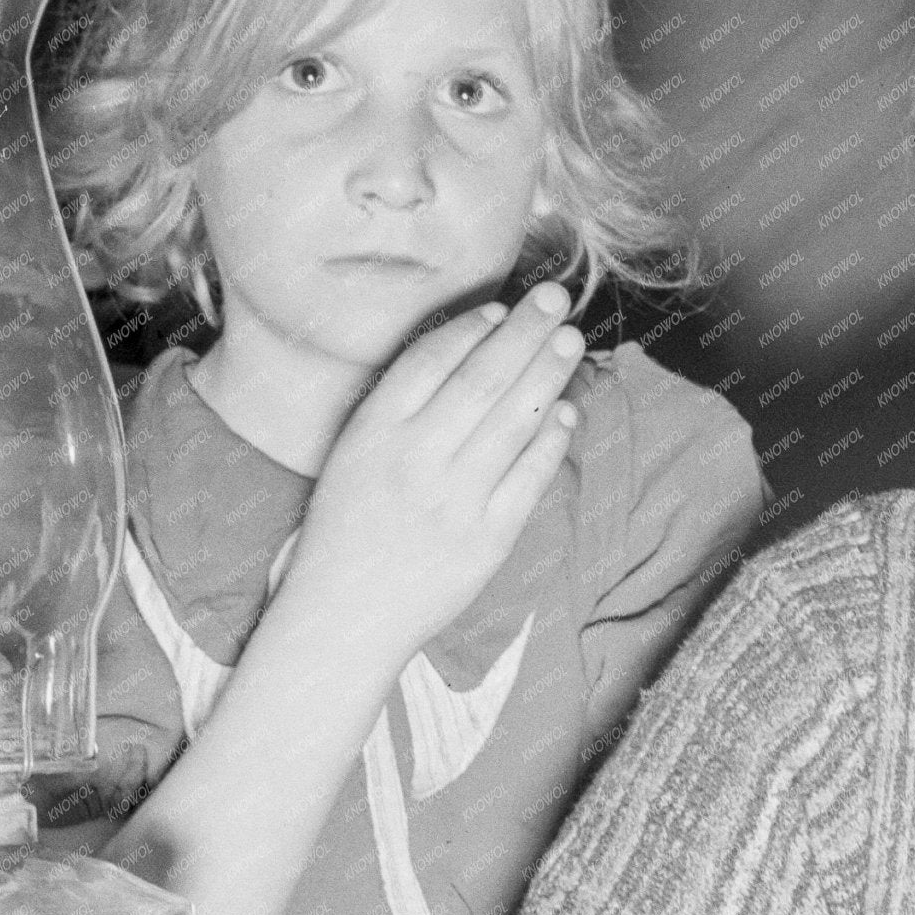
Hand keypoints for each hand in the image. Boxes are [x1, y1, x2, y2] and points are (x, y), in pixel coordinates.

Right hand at [285, 282, 585, 667]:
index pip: (428, 362)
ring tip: (570, 341)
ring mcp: (453, 501)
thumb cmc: (348, 528)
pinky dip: (552, 441)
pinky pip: (529, 478)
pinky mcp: (487, 540)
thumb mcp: (352, 456)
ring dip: (546, 375)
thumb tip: (466, 353)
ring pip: (512, 423)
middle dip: (523, 335)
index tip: (500, 309)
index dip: (470, 330)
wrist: (344, 615)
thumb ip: (398, 409)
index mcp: (372, 433)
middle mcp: (413, 460)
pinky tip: (567, 410)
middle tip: (555, 299)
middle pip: (480, 381)